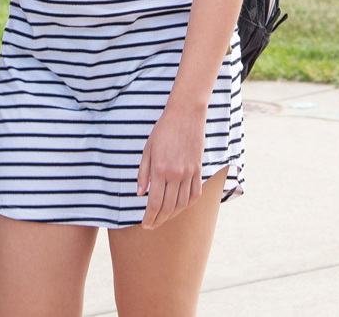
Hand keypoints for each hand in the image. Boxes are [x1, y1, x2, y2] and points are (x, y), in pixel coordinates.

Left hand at [136, 99, 205, 229]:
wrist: (185, 114)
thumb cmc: (163, 130)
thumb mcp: (147, 150)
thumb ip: (143, 174)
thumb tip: (140, 194)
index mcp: (159, 170)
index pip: (154, 203)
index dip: (149, 218)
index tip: (145, 224)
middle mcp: (175, 174)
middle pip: (168, 208)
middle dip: (158, 220)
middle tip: (152, 225)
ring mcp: (189, 173)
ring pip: (182, 204)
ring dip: (172, 215)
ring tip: (164, 218)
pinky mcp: (198, 169)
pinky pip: (195, 194)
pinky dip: (188, 204)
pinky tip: (181, 207)